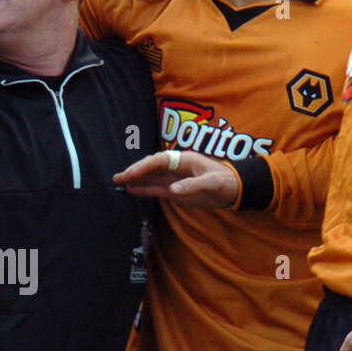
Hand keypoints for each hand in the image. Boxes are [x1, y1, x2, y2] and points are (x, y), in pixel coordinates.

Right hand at [113, 149, 238, 206]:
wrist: (234, 190)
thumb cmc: (225, 182)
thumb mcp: (211, 183)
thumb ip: (192, 185)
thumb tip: (172, 190)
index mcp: (184, 160)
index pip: (159, 161)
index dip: (144, 166)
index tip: (131, 174)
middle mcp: (176, 167)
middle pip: (150, 167)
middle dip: (134, 171)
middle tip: (117, 177)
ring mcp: (174, 179)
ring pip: (150, 177)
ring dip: (135, 179)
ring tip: (118, 182)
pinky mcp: (174, 190)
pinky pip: (155, 188)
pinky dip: (143, 189)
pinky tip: (131, 189)